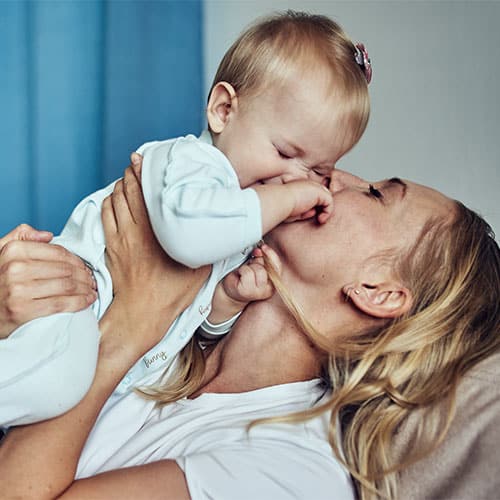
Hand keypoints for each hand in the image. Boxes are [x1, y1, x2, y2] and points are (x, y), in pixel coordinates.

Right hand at [0, 225, 96, 338]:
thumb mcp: (1, 254)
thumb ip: (20, 238)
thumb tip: (47, 235)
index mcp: (13, 251)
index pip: (58, 252)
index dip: (77, 260)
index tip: (85, 267)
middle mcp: (15, 268)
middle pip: (65, 269)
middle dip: (84, 275)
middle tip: (92, 280)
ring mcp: (18, 290)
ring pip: (67, 286)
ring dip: (86, 288)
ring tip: (92, 290)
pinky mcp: (23, 311)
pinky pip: (61, 304)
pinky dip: (80, 302)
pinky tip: (87, 300)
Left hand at [101, 154, 209, 357]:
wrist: (142, 313)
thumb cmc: (172, 293)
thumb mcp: (200, 270)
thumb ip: (209, 248)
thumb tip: (223, 232)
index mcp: (158, 232)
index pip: (145, 193)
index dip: (142, 172)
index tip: (143, 158)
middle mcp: (136, 231)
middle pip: (127, 191)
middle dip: (131, 173)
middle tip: (137, 162)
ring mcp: (120, 238)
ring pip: (114, 201)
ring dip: (120, 186)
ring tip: (128, 178)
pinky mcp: (111, 247)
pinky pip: (105, 216)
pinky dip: (109, 202)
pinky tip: (115, 200)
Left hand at [208, 244, 281, 323]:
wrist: (231, 292)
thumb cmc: (244, 278)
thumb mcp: (256, 267)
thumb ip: (261, 259)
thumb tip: (260, 249)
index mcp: (273, 283)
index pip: (277, 266)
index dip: (271, 254)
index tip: (264, 247)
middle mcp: (268, 289)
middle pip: (265, 266)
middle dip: (256, 262)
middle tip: (249, 267)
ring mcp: (258, 292)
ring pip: (257, 269)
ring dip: (249, 267)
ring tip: (244, 272)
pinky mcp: (246, 291)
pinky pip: (247, 272)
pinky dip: (242, 270)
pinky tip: (240, 275)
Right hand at [284, 180, 332, 223]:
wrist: (280, 201)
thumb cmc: (281, 206)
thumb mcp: (294, 210)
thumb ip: (304, 211)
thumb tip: (313, 212)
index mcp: (301, 188)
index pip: (313, 197)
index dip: (313, 208)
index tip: (306, 217)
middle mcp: (309, 186)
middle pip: (321, 197)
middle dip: (321, 209)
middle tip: (318, 220)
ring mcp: (315, 187)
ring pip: (326, 200)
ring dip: (325, 211)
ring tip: (320, 220)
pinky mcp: (320, 192)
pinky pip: (329, 203)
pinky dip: (327, 212)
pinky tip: (321, 219)